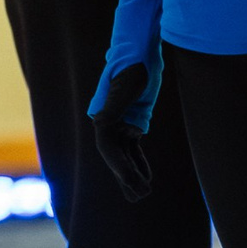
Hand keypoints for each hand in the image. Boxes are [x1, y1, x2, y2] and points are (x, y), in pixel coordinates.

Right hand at [92, 63, 153, 202]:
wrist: (140, 51)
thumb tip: (100, 124)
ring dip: (132, 174)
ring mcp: (120, 124)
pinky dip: (139, 163)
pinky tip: (146, 178)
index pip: (107, 147)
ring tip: (142, 194)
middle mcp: (107, 123)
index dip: (119, 166)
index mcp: (102, 116)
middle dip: (125, 177)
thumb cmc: (133, 66)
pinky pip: (133, 149)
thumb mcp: (126, 86)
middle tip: (138, 197)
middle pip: (115, 155)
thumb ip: (115, 106)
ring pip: (124, 155)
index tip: (132, 181)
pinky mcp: (132, 122)